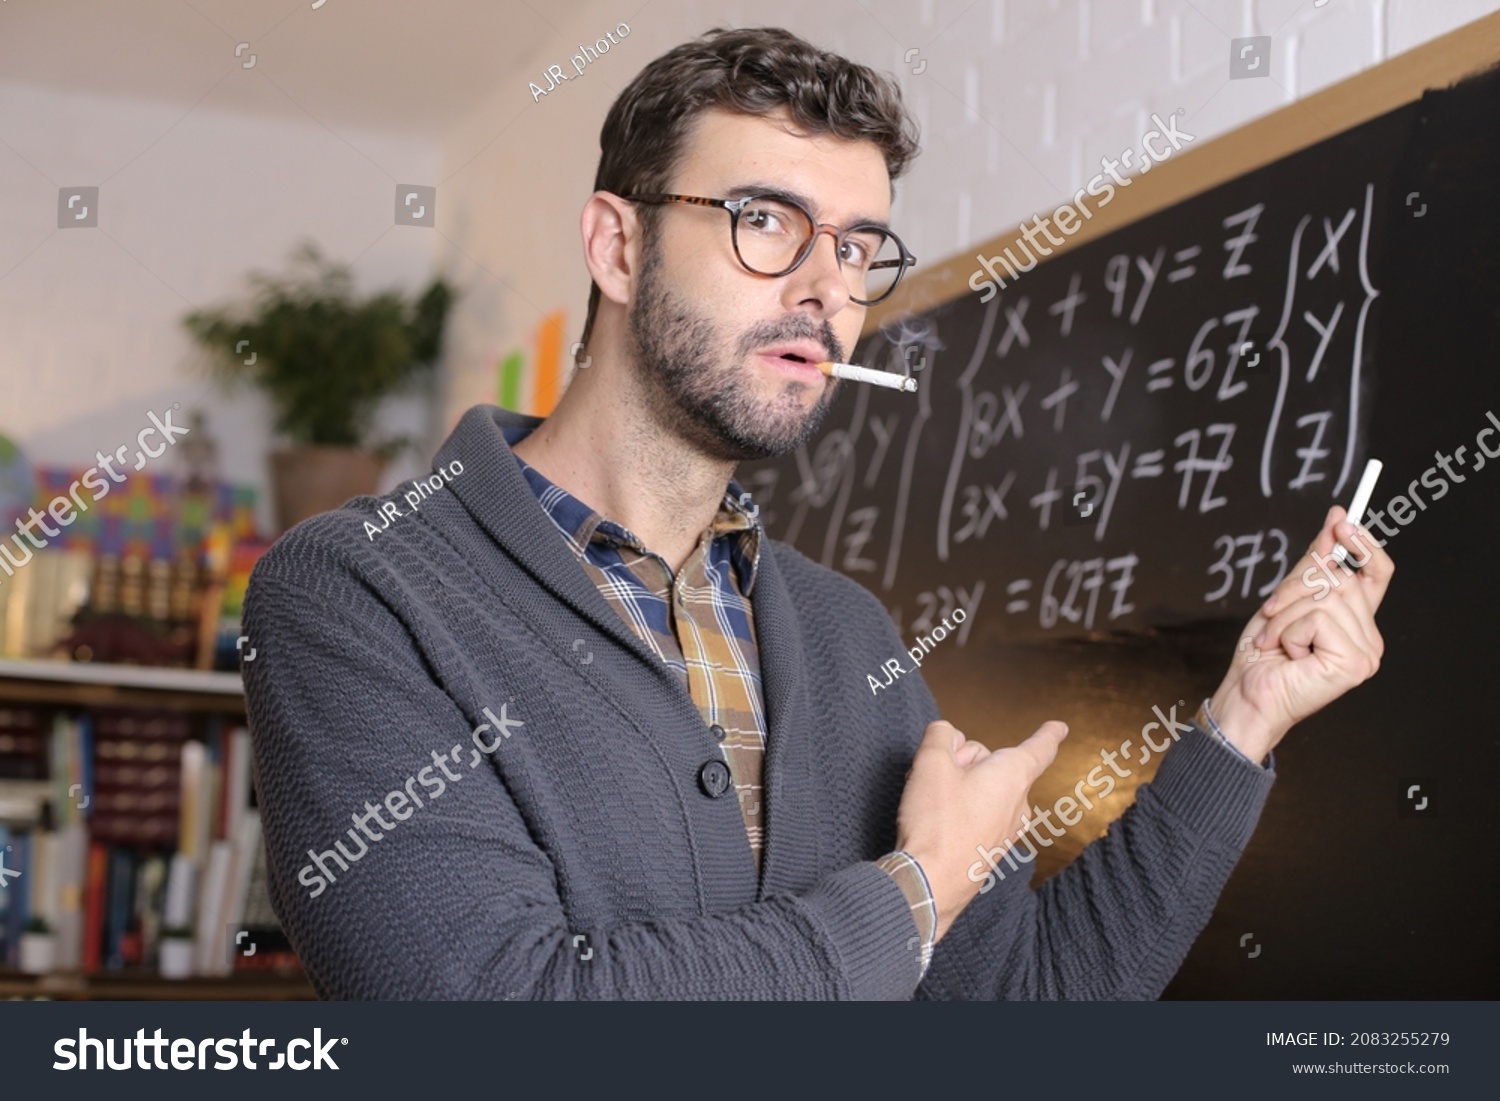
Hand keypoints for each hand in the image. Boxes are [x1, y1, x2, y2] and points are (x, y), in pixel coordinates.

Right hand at [896, 718, 1067, 940]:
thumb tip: (946, 736)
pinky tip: (937, 821)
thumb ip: (940, 735)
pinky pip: (978, 813)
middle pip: (992, 763)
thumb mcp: (930, 762)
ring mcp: (1006, 829)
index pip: (1038, 748)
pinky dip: (959, 809)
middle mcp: (1018, 803)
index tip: (1059, 727)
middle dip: (964, 760)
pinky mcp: (990, 848)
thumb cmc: (936, 823)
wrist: (930, 883)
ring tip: (932, 803)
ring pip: (984, 788)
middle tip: (937, 776)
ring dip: (958, 785)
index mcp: (1012, 776)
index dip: (1048, 734)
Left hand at [1210, 506, 1392, 760]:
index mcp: (1357, 621)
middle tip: (1270, 613)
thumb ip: (1314, 565)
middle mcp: (1370, 636)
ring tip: (1275, 641)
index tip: (1340, 520)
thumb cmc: (1262, 657)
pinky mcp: (1355, 662)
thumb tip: (1337, 522)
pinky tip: (1288, 653)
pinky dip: (1290, 630)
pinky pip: (1318, 617)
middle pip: (1341, 578)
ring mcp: (1367, 651)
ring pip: (1326, 597)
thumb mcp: (1286, 600)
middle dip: (1294, 588)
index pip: (1377, 571)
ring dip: (1285, 615)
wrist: (1246, 696)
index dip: (1362, 542)